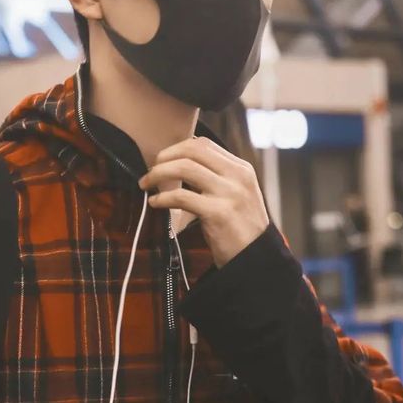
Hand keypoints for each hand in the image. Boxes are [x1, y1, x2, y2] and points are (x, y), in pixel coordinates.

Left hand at [138, 137, 268, 267]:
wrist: (255, 258)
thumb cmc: (239, 228)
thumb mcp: (236, 194)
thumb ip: (215, 178)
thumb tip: (177, 165)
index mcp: (241, 169)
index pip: (203, 144)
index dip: (176, 149)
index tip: (162, 161)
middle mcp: (237, 176)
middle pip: (192, 150)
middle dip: (164, 157)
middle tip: (150, 171)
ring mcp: (229, 193)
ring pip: (184, 168)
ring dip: (158, 174)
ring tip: (146, 184)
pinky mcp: (218, 213)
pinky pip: (181, 197)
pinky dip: (162, 198)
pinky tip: (156, 203)